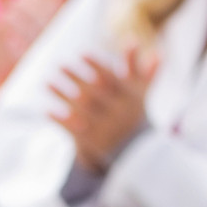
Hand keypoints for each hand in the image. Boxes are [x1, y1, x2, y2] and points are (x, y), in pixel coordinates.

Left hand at [49, 46, 157, 172]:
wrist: (136, 154)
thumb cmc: (135, 117)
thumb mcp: (143, 97)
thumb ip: (148, 74)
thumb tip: (159, 52)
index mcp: (128, 100)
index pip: (111, 79)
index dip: (97, 66)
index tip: (83, 53)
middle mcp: (116, 113)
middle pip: (93, 92)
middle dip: (76, 77)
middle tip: (60, 64)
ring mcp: (103, 127)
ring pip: (80, 109)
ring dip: (63, 95)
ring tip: (46, 82)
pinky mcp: (92, 141)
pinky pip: (73, 129)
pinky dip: (60, 120)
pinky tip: (47, 110)